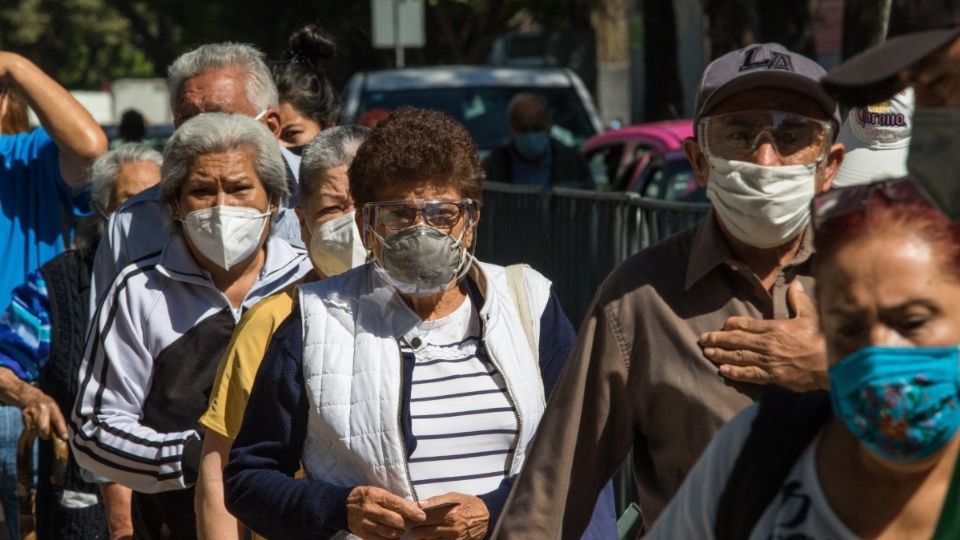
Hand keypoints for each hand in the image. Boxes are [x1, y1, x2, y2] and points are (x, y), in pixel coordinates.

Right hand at [20, 385, 67, 439]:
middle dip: (46, 435)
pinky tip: (34, 425)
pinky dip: (32, 431)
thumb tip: (63, 436)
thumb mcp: (54, 409)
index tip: (65, 438)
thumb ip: (58, 421)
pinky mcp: (25, 416)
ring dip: (39, 432)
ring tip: (40, 427)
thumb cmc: (46, 406)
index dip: (62, 429)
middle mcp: (42, 409)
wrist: (30, 397)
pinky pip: (29, 429)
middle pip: (44, 428)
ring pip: (36, 430)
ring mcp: (32, 412)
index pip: (58, 420)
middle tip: (47, 436)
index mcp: (52, 407)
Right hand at [347, 485, 425, 538]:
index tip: (422, 516)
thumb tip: (413, 508)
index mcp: (376, 496)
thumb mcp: (378, 492)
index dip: (411, 511)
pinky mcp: (364, 535)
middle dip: (407, 523)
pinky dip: (391, 539)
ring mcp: (367, 524)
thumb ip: (394, 500)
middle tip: (411, 523)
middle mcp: (371, 510)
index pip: (397, 504)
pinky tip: (392, 534)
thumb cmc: (366, 497)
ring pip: (391, 533)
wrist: (343, 507)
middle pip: (396, 521)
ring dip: (399, 532)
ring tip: (400, 528)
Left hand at [408, 493, 488, 539]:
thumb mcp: (454, 496)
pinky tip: (425, 536)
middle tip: (405, 524)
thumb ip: (436, 501)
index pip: (424, 518)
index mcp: (449, 514)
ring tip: (414, 530)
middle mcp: (450, 528)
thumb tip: (419, 504)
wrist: (488, 517)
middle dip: (413, 528)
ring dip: (419, 535)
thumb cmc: (469, 504)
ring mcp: (453, 539)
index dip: (412, 517)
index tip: (404, 515)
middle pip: (423, 531)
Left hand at [699, 280, 827, 391]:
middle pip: (736, 340)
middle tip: (702, 339)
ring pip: (738, 356)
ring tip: (706, 353)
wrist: (832, 364)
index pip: (745, 325)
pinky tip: (723, 371)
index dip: (731, 325)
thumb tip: (794, 283)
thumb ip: (798, 300)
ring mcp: (767, 360)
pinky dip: (735, 372)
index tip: (722, 326)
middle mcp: (766, 343)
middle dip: (717, 339)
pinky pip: (749, 374)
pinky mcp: (772, 376)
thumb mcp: (811, 315)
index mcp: (774, 327)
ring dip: (720, 354)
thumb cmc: (822, 339)